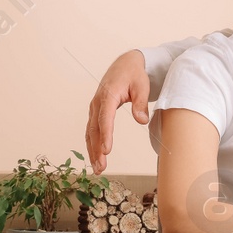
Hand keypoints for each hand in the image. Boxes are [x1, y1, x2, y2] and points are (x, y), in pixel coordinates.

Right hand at [85, 51, 150, 172]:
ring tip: (98, 168)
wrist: (125, 64)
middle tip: (101, 166)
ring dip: (92, 150)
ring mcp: (95, 107)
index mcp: (108, 94)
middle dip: (96, 149)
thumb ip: (141, 103)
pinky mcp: (96, 111)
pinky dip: (92, 144)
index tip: (106, 150)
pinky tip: (95, 157)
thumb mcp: (142, 86)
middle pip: (95, 128)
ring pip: (90, 131)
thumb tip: (141, 120)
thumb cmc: (134, 75)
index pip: (105, 118)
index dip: (105, 135)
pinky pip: (91, 130)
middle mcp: (98, 102)